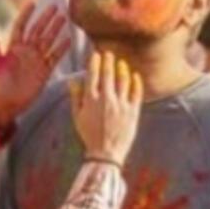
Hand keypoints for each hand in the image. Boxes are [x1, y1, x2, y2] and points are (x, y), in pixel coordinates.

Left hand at [0, 5, 69, 130]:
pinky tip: (68, 39)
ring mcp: (37, 60)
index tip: (33, 3)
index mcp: (14, 47)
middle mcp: (27, 51)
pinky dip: (61, 49)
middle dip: (46, 18)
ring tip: (63, 18)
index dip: (26, 15)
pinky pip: (55, 57)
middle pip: (38, 30)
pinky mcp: (45, 71)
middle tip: (55, 6)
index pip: (21, 26)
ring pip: (48, 41)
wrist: (8, 102)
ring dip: (55, 30)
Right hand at [73, 50, 142, 165]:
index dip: (94, 62)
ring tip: (121, 63)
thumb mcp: (77, 117)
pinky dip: (136, 82)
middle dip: (108, 61)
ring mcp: (120, 104)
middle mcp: (106, 99)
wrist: (105, 154)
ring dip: (122, 69)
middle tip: (108, 53)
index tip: (96, 54)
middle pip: (108, 74)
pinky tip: (135, 75)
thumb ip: (75, 97)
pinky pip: (136, 92)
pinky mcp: (132, 111)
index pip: (92, 75)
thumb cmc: (89, 136)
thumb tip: (73, 80)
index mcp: (91, 100)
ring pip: (123, 80)